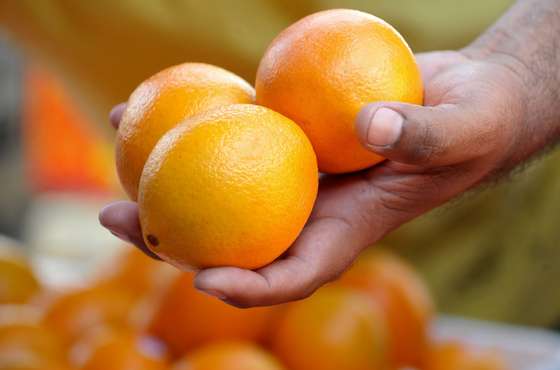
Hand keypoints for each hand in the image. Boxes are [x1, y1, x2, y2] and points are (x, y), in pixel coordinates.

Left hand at [100, 48, 530, 307]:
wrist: (463, 98)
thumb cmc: (474, 124)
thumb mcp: (460, 130)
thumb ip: (421, 135)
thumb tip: (371, 127)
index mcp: (349, 228)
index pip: (295, 273)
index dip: (251, 286)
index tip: (206, 278)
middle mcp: (311, 209)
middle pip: (236, 238)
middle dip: (176, 240)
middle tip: (120, 221)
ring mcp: (294, 174)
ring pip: (223, 189)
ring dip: (167, 182)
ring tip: (115, 162)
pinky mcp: (289, 135)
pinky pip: (238, 134)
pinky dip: (199, 125)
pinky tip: (157, 105)